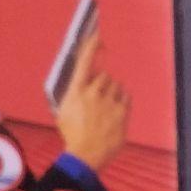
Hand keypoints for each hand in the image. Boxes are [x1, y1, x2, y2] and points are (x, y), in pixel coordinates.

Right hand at [56, 32, 129, 171]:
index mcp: (75, 91)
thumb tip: (82, 81)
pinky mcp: (122, 112)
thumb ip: (73, 93)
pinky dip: (122, 101)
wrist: (85, 156)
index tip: (97, 34)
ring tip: (106, 110)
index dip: (91, 46)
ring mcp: (109, 103)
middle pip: (104, 76)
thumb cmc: (72, 134)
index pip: (84, 62)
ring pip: (116, 86)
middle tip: (98, 101)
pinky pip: (126, 97)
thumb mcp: (64, 110)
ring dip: (113, 93)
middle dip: (103, 85)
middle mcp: (92, 93)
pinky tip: (115, 113)